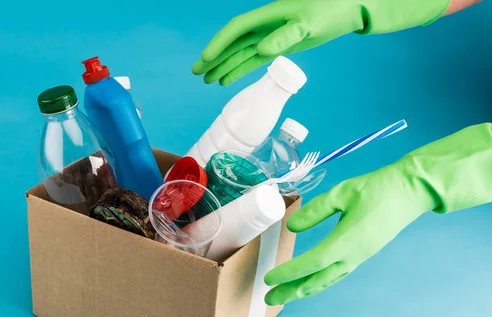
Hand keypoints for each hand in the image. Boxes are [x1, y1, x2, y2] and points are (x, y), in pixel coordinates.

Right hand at [192, 0, 449, 84]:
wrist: (349, 7)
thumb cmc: (331, 9)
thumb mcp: (310, 23)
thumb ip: (287, 35)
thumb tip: (264, 50)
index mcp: (267, 17)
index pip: (236, 31)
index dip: (219, 44)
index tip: (205, 60)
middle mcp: (265, 27)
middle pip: (232, 43)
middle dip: (214, 57)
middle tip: (195, 73)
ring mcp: (271, 36)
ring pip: (240, 53)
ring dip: (223, 66)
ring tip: (206, 80)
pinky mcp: (280, 46)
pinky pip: (253, 59)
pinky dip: (240, 69)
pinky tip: (228, 79)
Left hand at [264, 123, 491, 304]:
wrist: (409, 192)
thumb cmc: (377, 189)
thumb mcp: (342, 193)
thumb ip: (316, 210)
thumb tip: (292, 227)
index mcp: (348, 240)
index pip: (312, 262)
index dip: (289, 272)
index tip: (269, 278)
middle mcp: (353, 255)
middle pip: (317, 280)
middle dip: (291, 291)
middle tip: (269, 299)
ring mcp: (359, 257)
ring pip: (327, 280)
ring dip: (303, 290)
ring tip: (284, 296)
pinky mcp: (362, 254)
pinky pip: (336, 274)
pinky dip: (318, 282)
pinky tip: (308, 283)